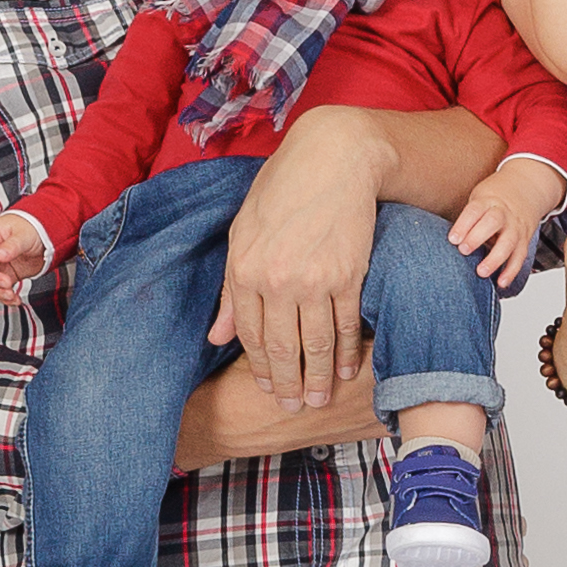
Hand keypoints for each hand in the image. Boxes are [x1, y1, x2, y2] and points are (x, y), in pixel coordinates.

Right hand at [0, 211, 48, 304]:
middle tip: (7, 283)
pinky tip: (15, 300)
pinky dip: (7, 297)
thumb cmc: (32, 228)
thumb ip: (12, 245)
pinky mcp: (8, 275)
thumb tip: (0, 255)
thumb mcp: (24, 234)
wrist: (45, 238)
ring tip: (11, 295)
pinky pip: (2, 289)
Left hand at [210, 108, 378, 408]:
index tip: (269, 387)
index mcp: (245, 270)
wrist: (333, 158)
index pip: (249, 334)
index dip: (260, 367)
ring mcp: (315, 280)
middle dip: (287, 384)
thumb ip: (231, 289)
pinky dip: (347, 353)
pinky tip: (348, 371)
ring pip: (316, 345)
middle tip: (293, 408)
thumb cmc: (283, 189)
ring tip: (319, 400)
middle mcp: (277, 280)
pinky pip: (346, 326)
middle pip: (281, 348)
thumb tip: (217, 336)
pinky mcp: (349, 276)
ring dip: (318, 379)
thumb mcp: (243, 233)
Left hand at [449, 159, 559, 286]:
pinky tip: (501, 283)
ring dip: (495, 259)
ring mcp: (515, 227)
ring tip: (481, 272)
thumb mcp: (480, 199)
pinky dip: (511, 271)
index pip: (475, 211)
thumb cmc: (494, 200)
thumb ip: (468, 219)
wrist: (526, 187)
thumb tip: (444, 242)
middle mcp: (504, 213)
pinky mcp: (524, 241)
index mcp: (488, 201)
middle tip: (463, 250)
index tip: (453, 239)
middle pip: (493, 222)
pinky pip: (519, 257)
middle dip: (477, 237)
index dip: (463, 225)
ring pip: (508, 242)